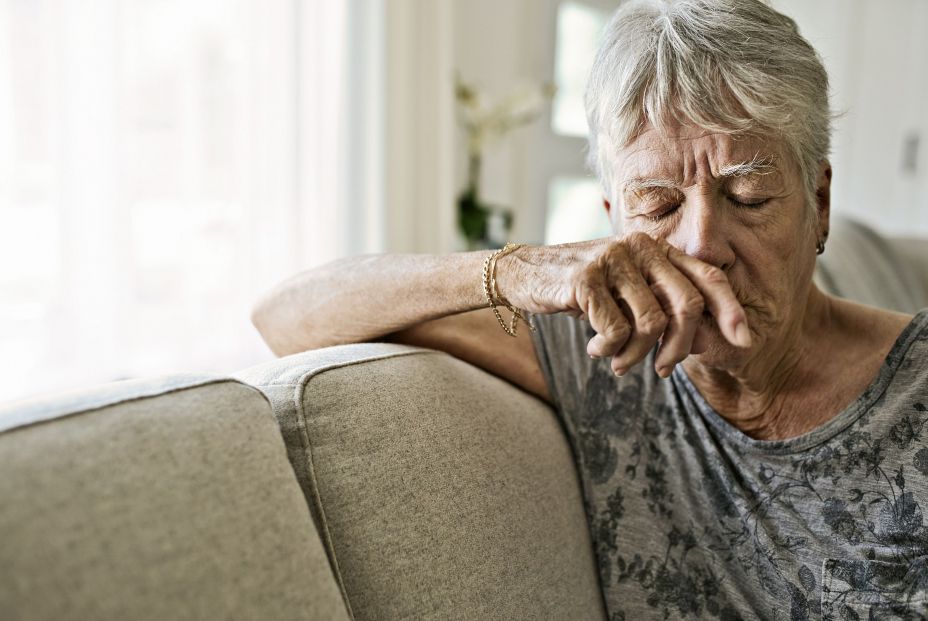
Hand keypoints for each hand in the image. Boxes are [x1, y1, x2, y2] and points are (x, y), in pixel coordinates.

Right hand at [495, 232, 750, 376]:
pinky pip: (615, 330)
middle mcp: (639, 247)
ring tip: (617, 361)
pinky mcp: (585, 278)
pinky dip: (607, 350)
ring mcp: (612, 260)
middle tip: (664, 370)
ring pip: (650, 324)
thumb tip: (705, 340)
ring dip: (635, 355)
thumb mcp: (627, 291)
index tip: (744, 342)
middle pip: (685, 306)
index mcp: (656, 249)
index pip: (707, 277)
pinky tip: (593, 347)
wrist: (525, 274)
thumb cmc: (583, 289)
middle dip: (679, 348)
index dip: (730, 310)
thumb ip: (662, 305)